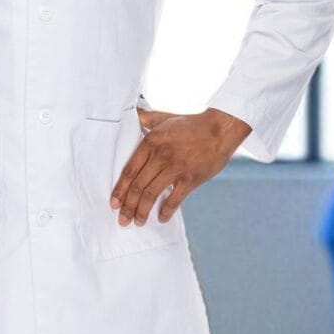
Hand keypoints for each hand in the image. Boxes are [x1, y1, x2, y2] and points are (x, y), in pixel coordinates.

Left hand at [110, 107, 248, 226]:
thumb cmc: (191, 123)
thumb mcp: (164, 117)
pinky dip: (167, 211)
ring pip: (152, 194)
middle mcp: (160, 156)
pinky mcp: (191, 178)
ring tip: (138, 222)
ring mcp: (176, 168)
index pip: (129, 171)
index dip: (120, 190)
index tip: (114, 203)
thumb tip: (132, 111)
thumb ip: (145, 117)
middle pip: (138, 186)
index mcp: (151, 142)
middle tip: (123, 220)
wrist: (220, 128)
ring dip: (143, 211)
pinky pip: (175, 199)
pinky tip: (162, 218)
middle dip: (128, 206)